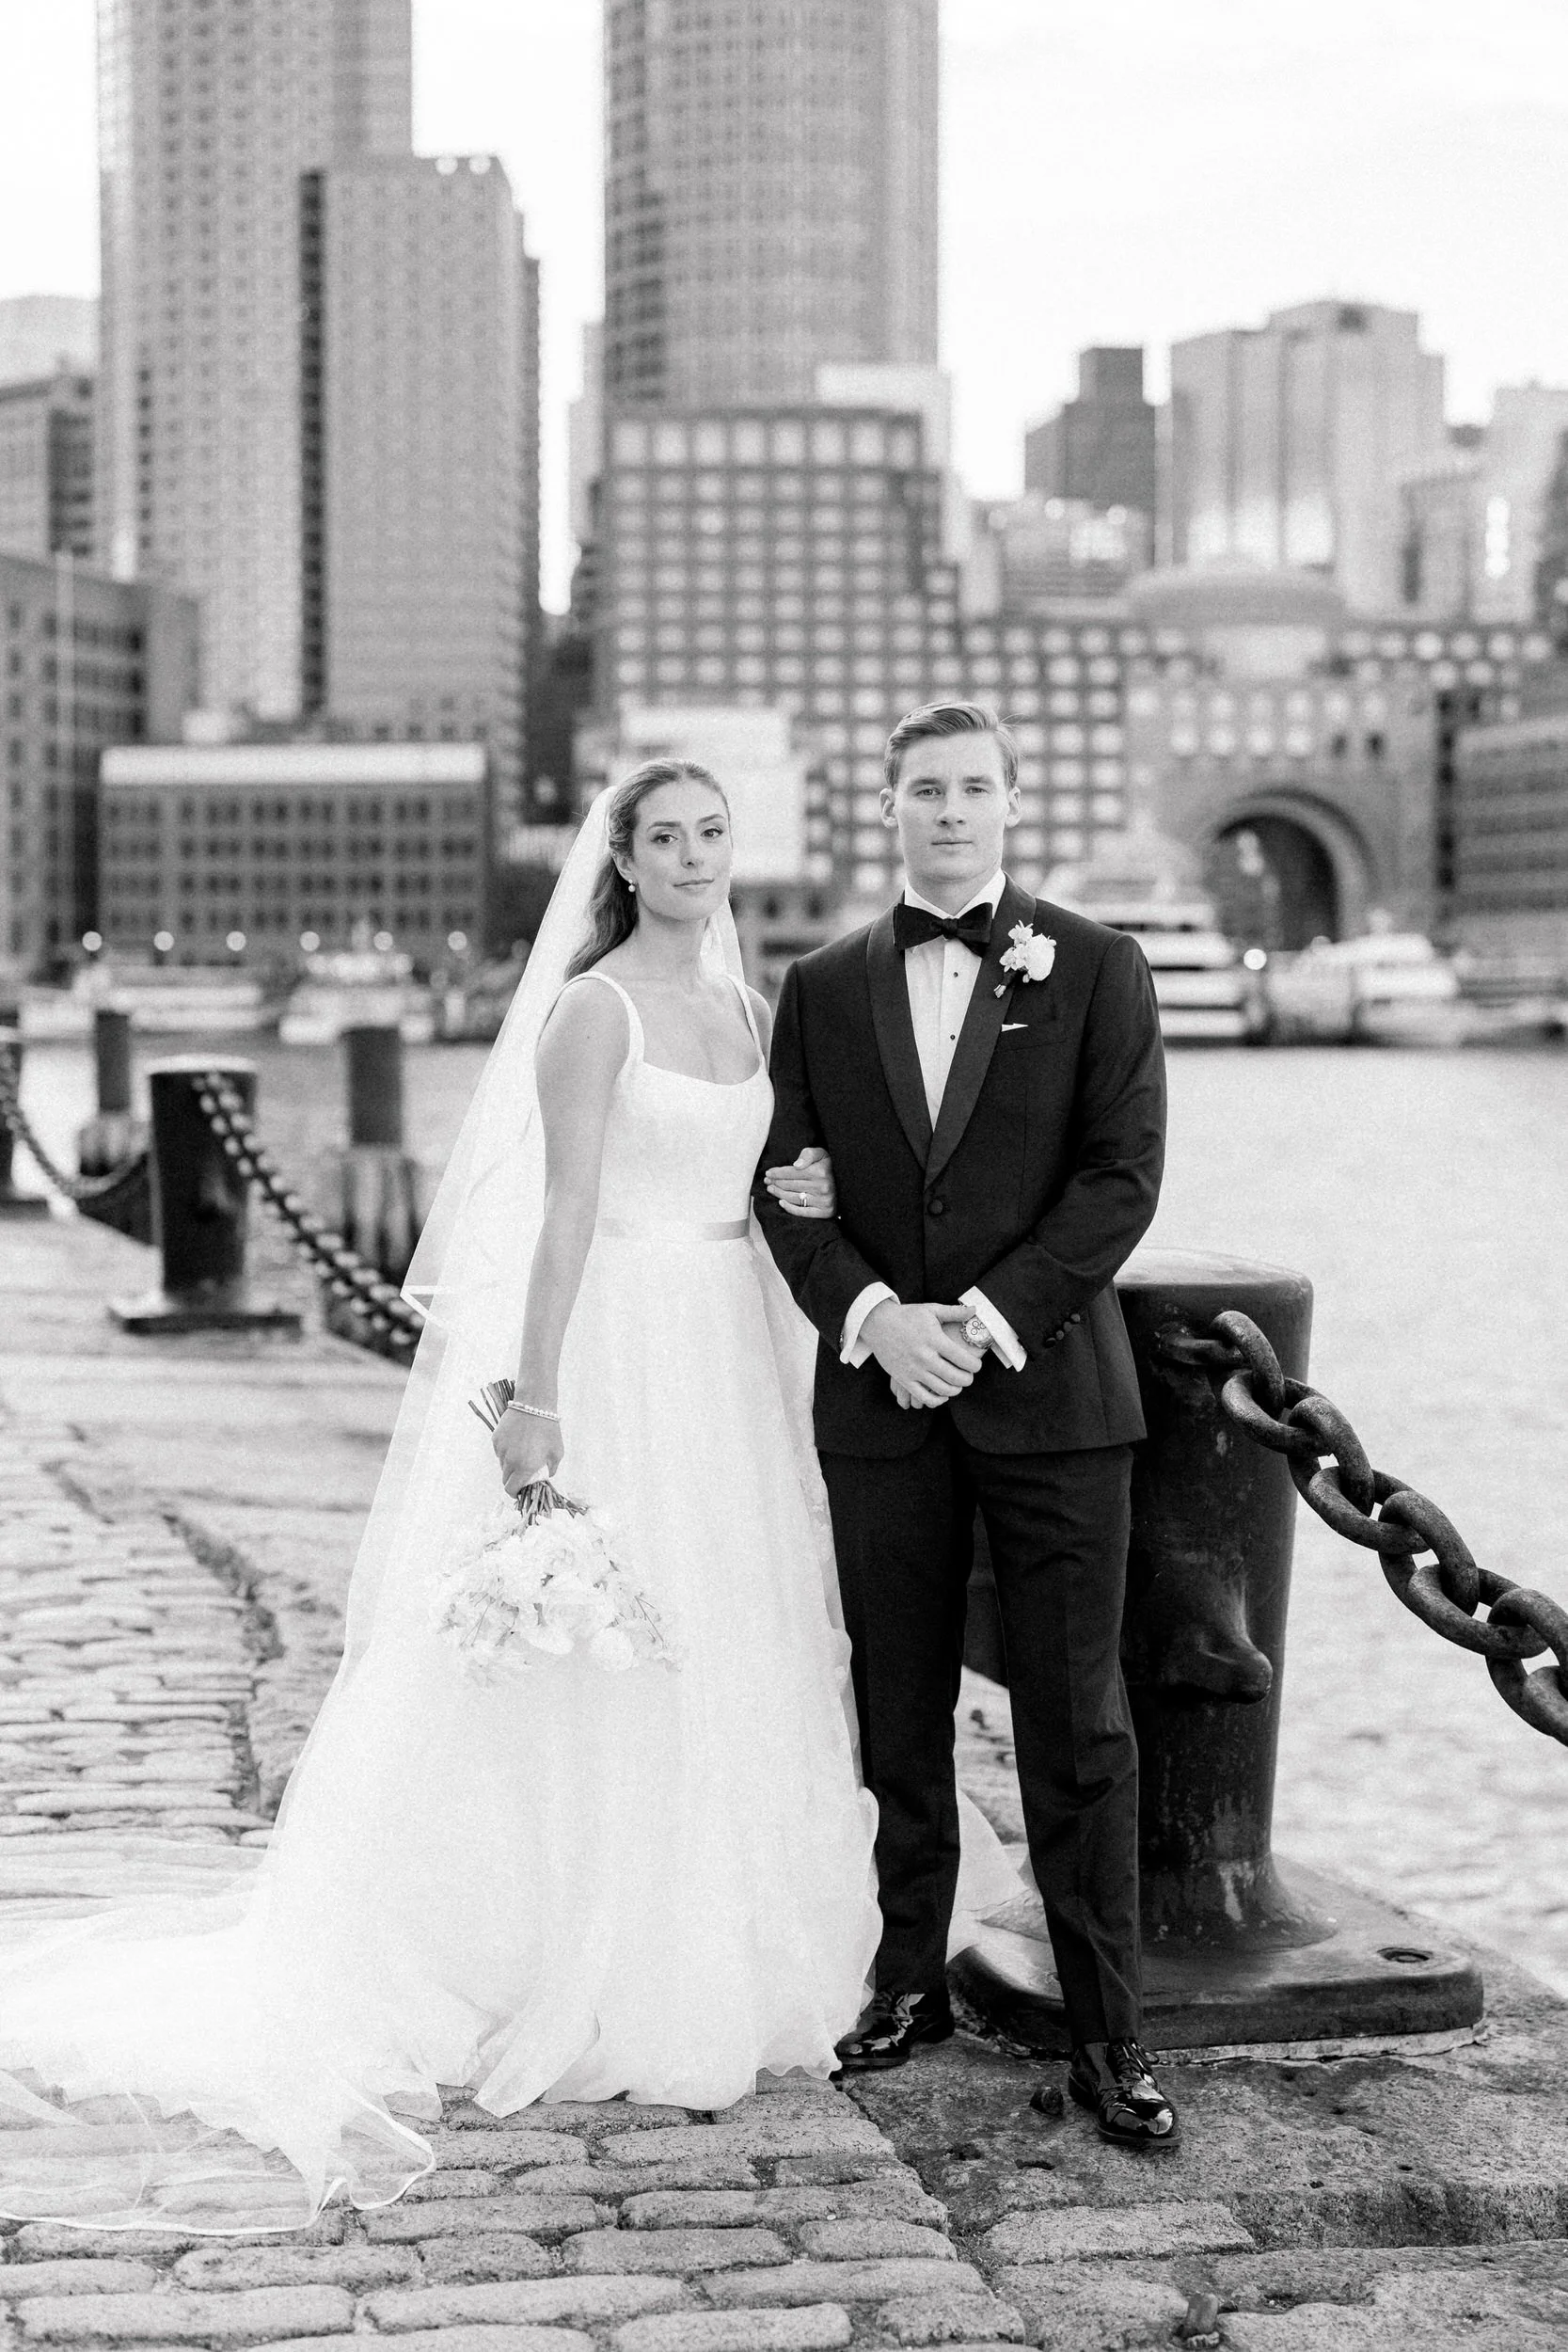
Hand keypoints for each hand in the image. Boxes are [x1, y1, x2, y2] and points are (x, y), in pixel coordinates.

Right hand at [492, 1407, 561, 1496]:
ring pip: (502, 1464)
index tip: (520, 1490)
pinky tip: (517, 1441)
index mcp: (525, 1467)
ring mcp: (501, 1449)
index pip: (511, 1489)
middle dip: (513, 1479)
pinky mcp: (496, 1439)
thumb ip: (550, 1470)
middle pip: (505, 1479)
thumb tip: (543, 1477)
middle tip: (524, 1472)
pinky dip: (506, 1452)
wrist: (534, 1405)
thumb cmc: (549, 1429)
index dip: (515, 1493)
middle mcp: (510, 1461)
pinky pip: (499, 1452)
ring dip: (510, 1465)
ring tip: (523, 1452)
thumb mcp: (557, 1453)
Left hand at [763, 1144, 835, 1219]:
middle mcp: (822, 1187)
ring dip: (778, 1194)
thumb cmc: (829, 1166)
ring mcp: (824, 1201)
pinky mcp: (825, 1212)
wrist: (846, 1183)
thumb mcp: (821, 1154)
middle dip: (775, 1182)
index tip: (768, 1173)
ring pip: (793, 1198)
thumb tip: (796, 1165)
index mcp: (820, 1172)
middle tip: (767, 1181)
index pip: (791, 1172)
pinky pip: (802, 1212)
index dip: (777, 1172)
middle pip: (790, 1185)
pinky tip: (781, 1203)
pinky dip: (789, 1208)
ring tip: (771, 1189)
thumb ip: (808, 1154)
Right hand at [863, 1302, 984, 1409]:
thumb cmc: (907, 1315)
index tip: (976, 1366)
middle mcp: (924, 1356)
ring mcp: (913, 1370)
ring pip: (942, 1389)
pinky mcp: (903, 1379)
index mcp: (934, 1339)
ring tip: (957, 1384)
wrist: (877, 1323)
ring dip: (955, 1390)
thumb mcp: (931, 1309)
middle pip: (955, 1377)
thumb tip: (975, 1309)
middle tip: (969, 1376)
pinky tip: (943, 1395)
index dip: (975, 1366)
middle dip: (968, 1379)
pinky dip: (937, 1400)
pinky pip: (923, 1397)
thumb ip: (954, 1312)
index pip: (963, 1359)